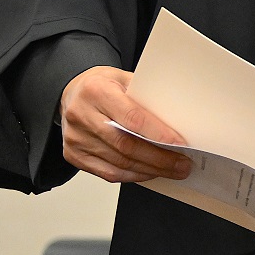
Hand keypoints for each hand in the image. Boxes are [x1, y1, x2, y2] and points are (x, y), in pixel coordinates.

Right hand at [60, 67, 190, 183]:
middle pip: (126, 145)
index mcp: (97, 91)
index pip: (132, 118)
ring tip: (172, 170)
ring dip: (150, 169)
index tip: (181, 144)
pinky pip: (107, 172)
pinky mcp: (74, 155)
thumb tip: (178, 120)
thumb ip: (146, 97)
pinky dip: (132, 175)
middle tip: (182, 164)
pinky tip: (149, 172)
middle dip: (159, 158)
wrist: (72, 94)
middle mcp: (82, 115)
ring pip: (118, 162)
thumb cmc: (103, 86)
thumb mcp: (124, 79)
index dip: (158, 134)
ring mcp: (76, 138)